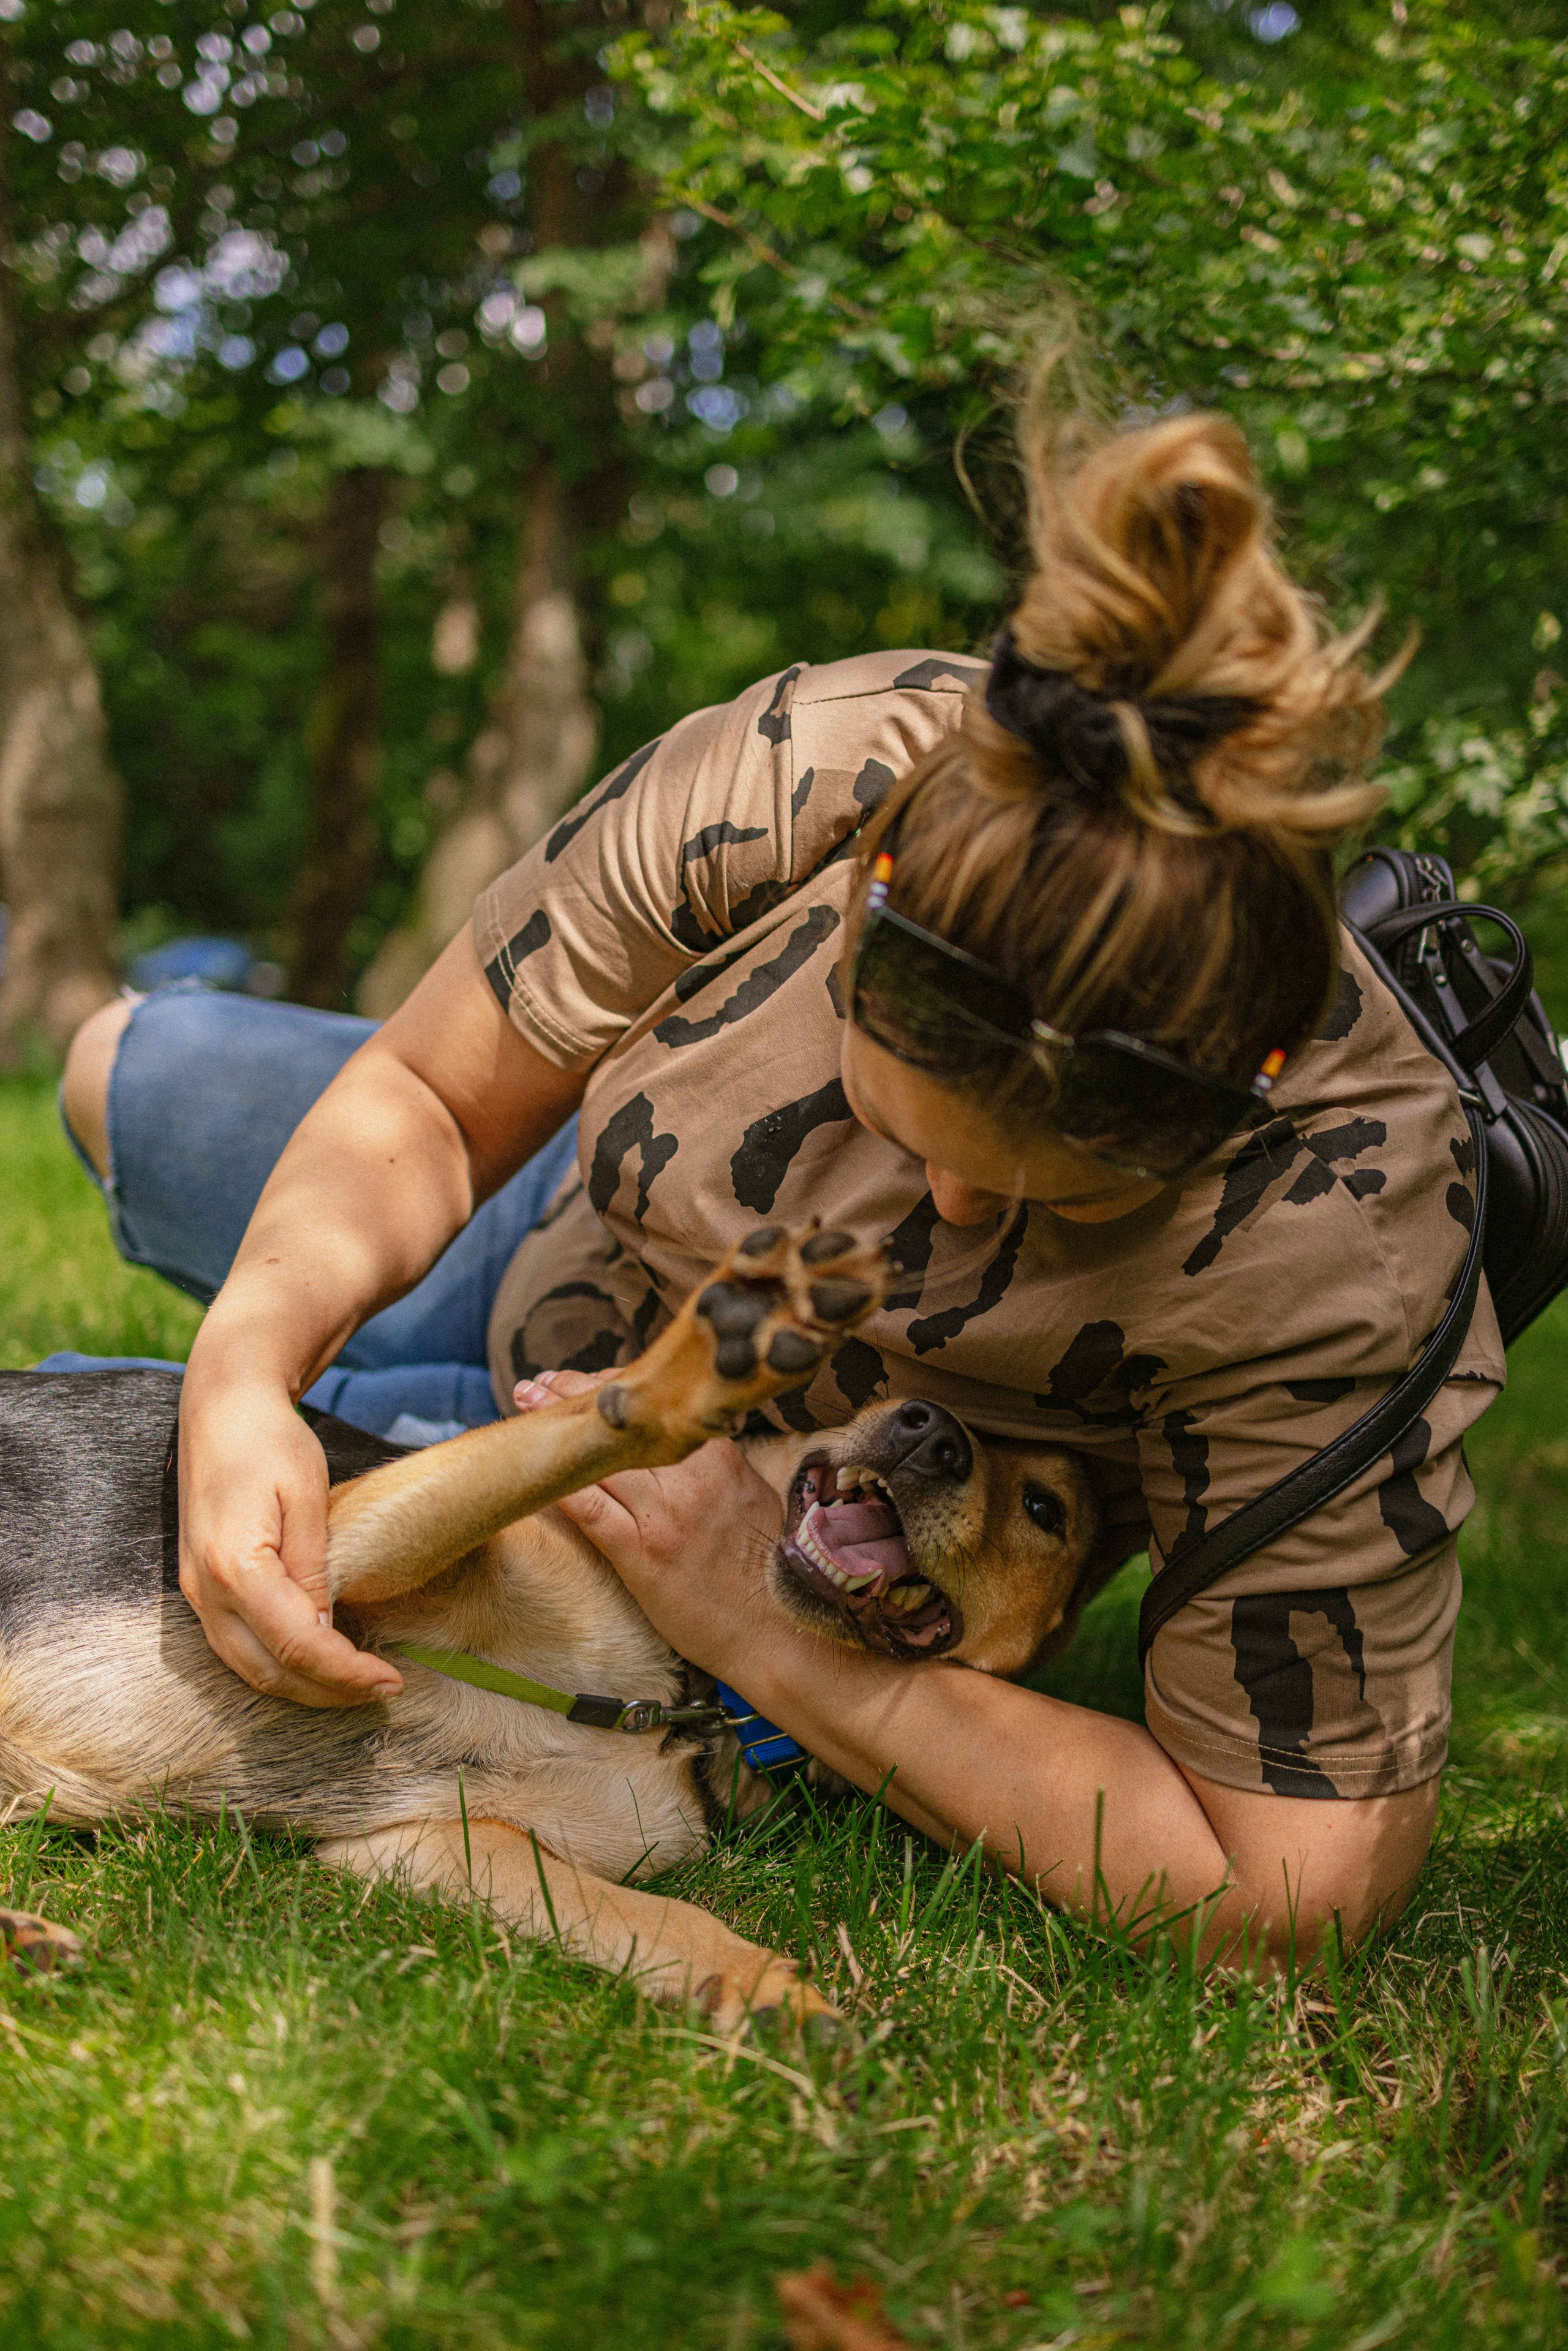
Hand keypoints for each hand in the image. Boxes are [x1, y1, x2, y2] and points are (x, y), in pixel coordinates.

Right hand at [177, 1365, 402, 1708]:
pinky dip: (279, 1666)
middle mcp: (206, 1590)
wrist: (220, 1408)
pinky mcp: (202, 1588)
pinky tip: (318, 1661)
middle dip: (329, 1691)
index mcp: (235, 1566)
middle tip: (385, 1690)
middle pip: (268, 1671)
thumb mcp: (306, 1494)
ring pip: (248, 1669)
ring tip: (358, 1685)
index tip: (391, 1680)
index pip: (295, 1644)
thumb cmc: (270, 1441)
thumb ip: (313, 1568)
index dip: (345, 1672)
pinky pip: (238, 1648)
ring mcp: (197, 1593)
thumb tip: (325, 1633)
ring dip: (304, 1687)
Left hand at [514, 1370, 785, 1676]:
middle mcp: (691, 1476)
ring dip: (556, 1430)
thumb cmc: (767, 1567)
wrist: (776, 1630)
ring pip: (600, 1455)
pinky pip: (589, 1510)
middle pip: (622, 1422)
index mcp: (719, 1457)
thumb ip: (717, 1464)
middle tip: (534, 1384)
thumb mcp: (753, 1495)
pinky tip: (532, 1469)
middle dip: (572, 1394)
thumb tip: (686, 1441)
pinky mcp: (643, 1555)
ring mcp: (665, 1514)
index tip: (581, 1380)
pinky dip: (558, 1485)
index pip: (657, 1406)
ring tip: (523, 1406)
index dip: (611, 1385)